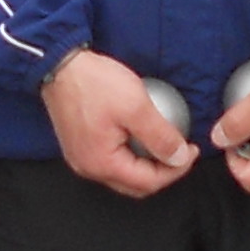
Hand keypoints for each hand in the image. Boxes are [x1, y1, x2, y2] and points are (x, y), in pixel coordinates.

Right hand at [40, 49, 193, 196]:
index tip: (190, 151)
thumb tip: (178, 157)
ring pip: (123, 175)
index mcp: (103, 164)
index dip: (176, 170)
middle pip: (135, 185)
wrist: (59, 65)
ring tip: (164, 144)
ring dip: (146, 165)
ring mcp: (81, 159)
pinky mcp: (79, 147)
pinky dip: (130, 155)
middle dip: (162, 172)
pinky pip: (111, 161)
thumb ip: (160, 136)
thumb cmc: (93, 83)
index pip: (149, 182)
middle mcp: (89, 168)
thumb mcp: (136, 106)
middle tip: (180, 152)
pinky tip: (141, 137)